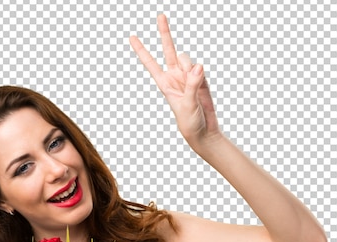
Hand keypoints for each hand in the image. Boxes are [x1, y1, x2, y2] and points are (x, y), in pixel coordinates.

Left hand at [130, 14, 220, 147]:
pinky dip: (202, 75)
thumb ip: (191, 84)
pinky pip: (200, 68)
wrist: (204, 131)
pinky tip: (202, 88)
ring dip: (191, 68)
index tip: (131, 37)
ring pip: (188, 59)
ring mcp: (188, 75)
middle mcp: (175, 76)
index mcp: (164, 84)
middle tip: (160, 15)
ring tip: (194, 86)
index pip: (151, 64)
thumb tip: (198, 66)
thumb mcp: (186, 105)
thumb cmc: (189, 123)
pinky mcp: (200, 78)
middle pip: (168, 50)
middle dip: (164, 33)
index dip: (142, 50)